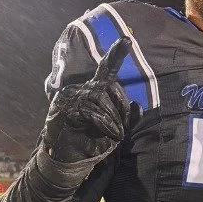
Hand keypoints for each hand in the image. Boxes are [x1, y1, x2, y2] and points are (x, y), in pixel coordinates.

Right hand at [41, 36, 136, 164]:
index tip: (127, 40)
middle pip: (109, 85)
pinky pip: (92, 109)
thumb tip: (138, 106)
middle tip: (121, 129)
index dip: (116, 55)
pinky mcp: (64, 107)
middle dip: (121, 108)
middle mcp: (79, 88)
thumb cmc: (92, 143)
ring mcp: (69, 96)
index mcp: (91, 91)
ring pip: (101, 97)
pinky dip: (105, 123)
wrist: (68, 161)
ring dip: (113, 119)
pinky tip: (108, 134)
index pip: (105, 70)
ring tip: (113, 134)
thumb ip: (125, 118)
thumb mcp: (114, 130)